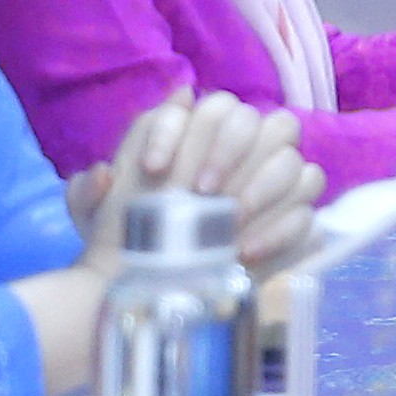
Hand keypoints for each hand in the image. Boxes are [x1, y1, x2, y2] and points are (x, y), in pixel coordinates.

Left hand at [110, 90, 319, 271]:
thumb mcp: (94, 220)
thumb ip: (87, 193)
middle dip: (231, 150)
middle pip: (261, 121)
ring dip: (263, 186)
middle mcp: (245, 154)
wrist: (149, 287)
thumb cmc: (128, 241)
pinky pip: (308, 214)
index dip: (179, 130)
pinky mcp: (295, 223)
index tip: (152, 169)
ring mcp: (275, 187)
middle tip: (200, 190)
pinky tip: (245, 251)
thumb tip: (106, 171)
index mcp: (201, 138)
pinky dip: (280, 229)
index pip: (209, 107)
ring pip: (293, 161)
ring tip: (229, 220)